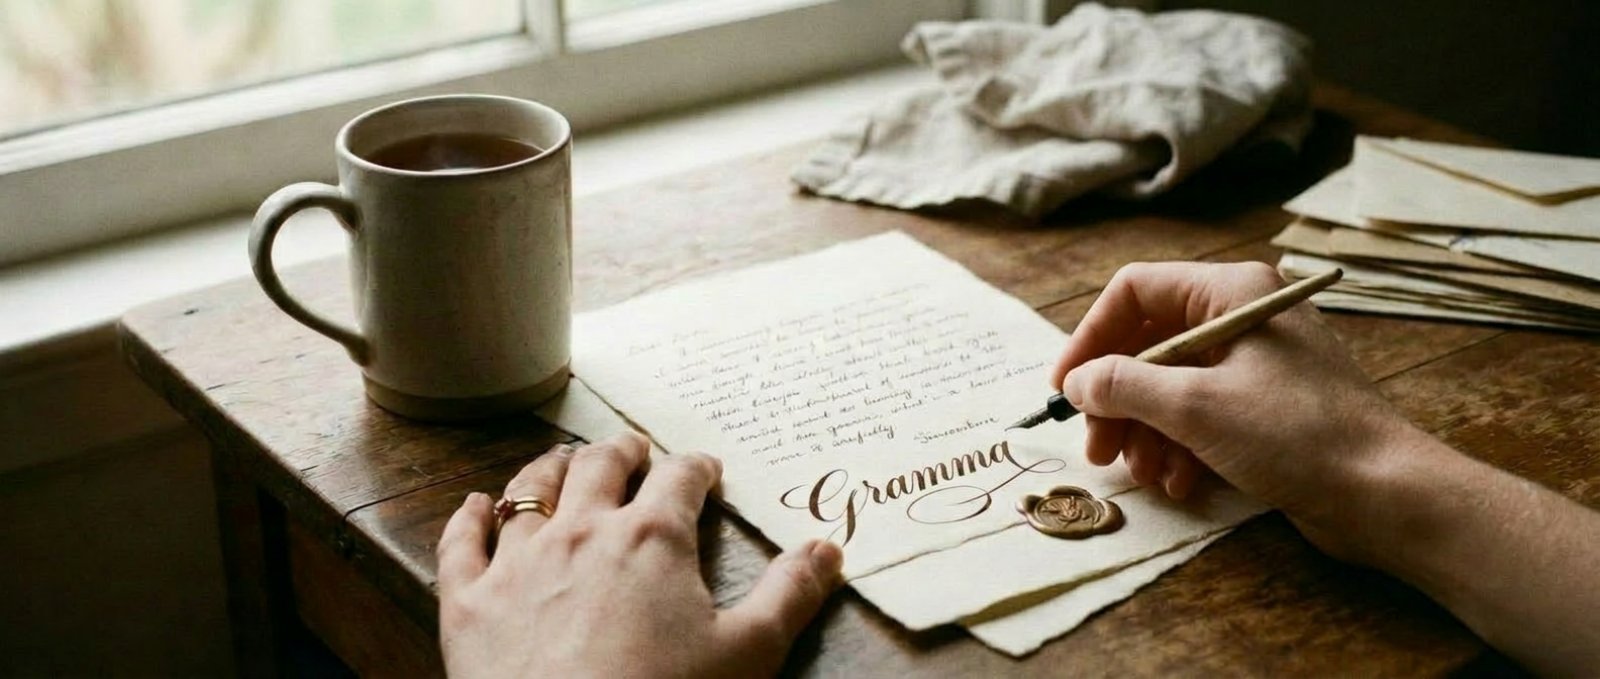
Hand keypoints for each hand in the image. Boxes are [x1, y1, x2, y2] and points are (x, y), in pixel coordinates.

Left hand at [437, 432, 843, 677]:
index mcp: (653, 537)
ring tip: (565, 461)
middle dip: (623, 452)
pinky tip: (475, 504)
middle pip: (601, 465)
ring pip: (531, 489)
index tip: (705, 470)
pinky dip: (469, 516)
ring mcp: (518, 561)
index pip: (681, 477)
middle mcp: (583, 530)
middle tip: (635, 451)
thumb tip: (828, 549)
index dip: (697, 468)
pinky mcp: (468, 601)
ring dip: (551, 468)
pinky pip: (462, 542)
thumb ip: (790, 595)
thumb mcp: (749, 653)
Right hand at [1051, 262, 1416, 556]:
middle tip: (1097, 449)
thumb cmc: (1297, 435)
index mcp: (1231, 292)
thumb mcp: (1194, 406)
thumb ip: (1124, 386)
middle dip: (1117, 400)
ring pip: (1171, 386)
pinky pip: (1202, 416)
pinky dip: (1181, 447)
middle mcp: (1243, 318)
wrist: (1385, 493)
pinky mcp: (1267, 408)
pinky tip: (1180, 483)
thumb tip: (1079, 383)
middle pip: (1149, 344)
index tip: (1066, 389)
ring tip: (1143, 475)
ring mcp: (1257, 364)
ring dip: (1146, 433)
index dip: (1091, 339)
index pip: (1134, 292)